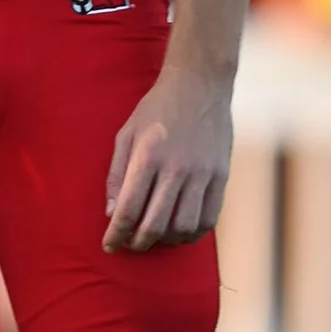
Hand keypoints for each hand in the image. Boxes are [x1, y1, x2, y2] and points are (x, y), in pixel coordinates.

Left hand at [104, 65, 232, 252]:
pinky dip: (193, 233)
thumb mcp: (126, 134)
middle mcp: (176, 168)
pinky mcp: (221, 175)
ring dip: (166, 240)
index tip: (108, 245)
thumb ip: (116, 175)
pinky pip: (209, 218)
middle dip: (137, 243)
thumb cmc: (156, 110)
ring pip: (184, 227)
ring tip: (155, 237)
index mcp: (147, 157)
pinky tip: (180, 231)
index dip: (116, 234)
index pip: (128, 210)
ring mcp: (202, 173)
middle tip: (130, 244)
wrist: (199, 85)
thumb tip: (111, 212)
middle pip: (155, 225)